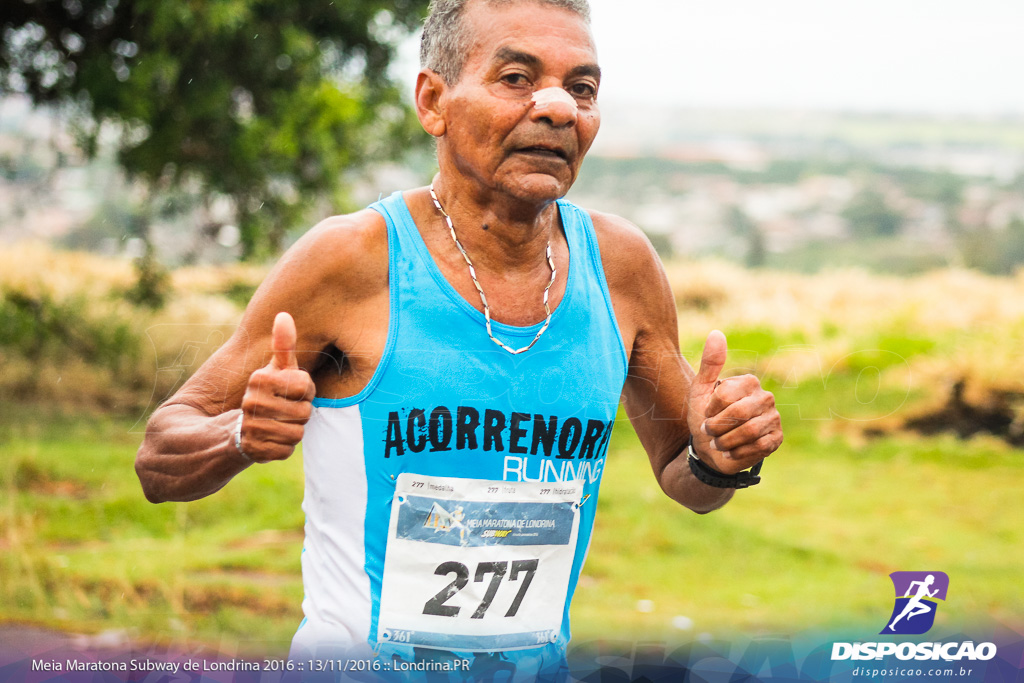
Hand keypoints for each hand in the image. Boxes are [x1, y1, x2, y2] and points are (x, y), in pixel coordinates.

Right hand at [238, 312, 315, 462]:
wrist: (235, 431)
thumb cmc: (267, 395)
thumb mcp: (276, 369)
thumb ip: (284, 346)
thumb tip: (284, 315)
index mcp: (260, 379)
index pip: (306, 386)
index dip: (305, 391)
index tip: (291, 391)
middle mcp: (251, 402)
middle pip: (304, 412)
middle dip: (300, 414)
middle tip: (284, 411)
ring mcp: (251, 427)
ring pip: (297, 433)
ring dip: (292, 431)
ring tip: (277, 424)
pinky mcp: (254, 451)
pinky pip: (287, 451)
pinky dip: (283, 448)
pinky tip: (270, 440)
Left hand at [686, 330, 781, 474]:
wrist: (710, 448)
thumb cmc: (705, 416)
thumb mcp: (700, 390)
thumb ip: (709, 363)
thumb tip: (716, 333)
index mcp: (749, 382)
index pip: (726, 395)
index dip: (710, 409)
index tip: (706, 414)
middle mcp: (766, 397)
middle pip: (738, 413)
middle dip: (717, 427)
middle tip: (709, 431)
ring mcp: (773, 418)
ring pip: (749, 432)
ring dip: (725, 441)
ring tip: (718, 442)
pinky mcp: (776, 439)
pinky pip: (758, 447)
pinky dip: (737, 452)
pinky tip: (730, 452)